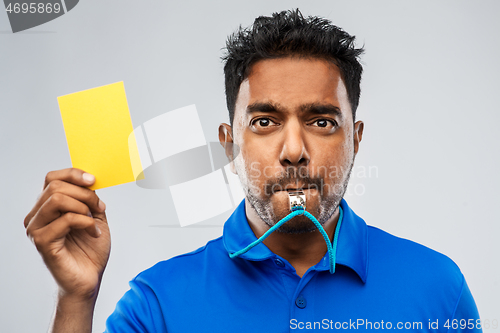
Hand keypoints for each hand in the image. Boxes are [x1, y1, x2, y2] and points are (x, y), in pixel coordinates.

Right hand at [24, 168, 110, 301]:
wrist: (90, 278)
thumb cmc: (90, 249)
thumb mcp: (95, 215)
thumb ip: (89, 197)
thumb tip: (90, 179)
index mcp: (47, 207)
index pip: (52, 178)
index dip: (73, 174)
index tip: (93, 180)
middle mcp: (37, 216)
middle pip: (55, 186)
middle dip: (84, 193)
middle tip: (99, 206)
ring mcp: (36, 229)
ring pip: (57, 199)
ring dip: (83, 206)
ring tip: (93, 220)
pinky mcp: (42, 242)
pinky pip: (65, 220)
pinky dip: (85, 222)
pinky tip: (93, 233)